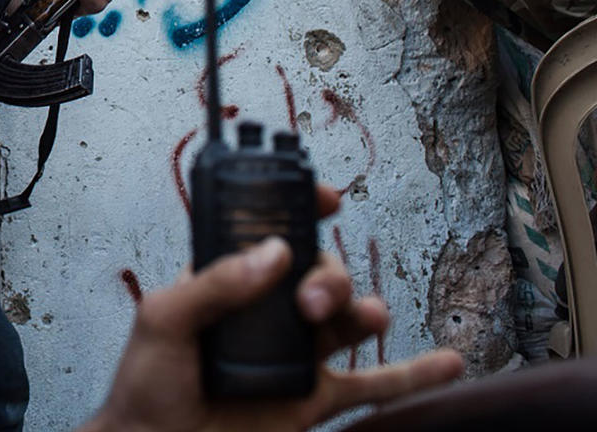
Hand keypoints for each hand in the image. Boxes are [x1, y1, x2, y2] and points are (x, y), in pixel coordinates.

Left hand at [78, 186, 463, 431]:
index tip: (328, 198)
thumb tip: (276, 253)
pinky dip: (416, 375)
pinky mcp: (315, 398)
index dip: (304, 208)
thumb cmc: (146, 385)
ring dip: (363, 309)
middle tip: (310, 304)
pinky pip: (376, 386)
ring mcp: (297, 353)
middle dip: (329, 277)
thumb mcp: (165, 320)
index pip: (275, 232)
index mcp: (230, 279)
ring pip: (349, 318)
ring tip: (362, 318)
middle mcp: (269, 310)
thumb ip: (214, 284)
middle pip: (322, 272)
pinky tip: (451, 363)